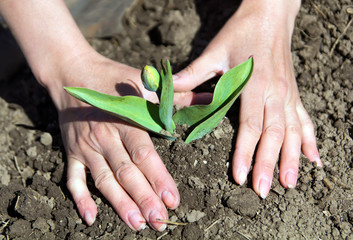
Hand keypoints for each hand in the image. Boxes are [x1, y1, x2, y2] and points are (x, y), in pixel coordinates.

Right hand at [0, 0, 206, 229]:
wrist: (72, 71)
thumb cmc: (114, 78)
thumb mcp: (145, 82)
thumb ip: (177, 95)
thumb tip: (209, 99)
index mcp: (125, 120)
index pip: (144, 154)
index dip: (159, 177)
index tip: (172, 200)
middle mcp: (105, 136)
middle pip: (126, 173)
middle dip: (144, 199)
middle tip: (159, 222)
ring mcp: (86, 146)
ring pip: (104, 180)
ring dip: (119, 203)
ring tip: (136, 224)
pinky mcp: (71, 151)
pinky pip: (73, 178)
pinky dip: (80, 198)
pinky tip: (91, 217)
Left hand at [173, 0, 321, 197]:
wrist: (270, 15)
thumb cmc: (240, 32)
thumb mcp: (213, 52)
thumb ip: (192, 74)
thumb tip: (167, 91)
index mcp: (254, 84)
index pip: (251, 125)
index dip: (245, 152)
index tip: (241, 177)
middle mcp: (275, 92)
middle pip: (275, 134)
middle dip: (269, 164)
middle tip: (262, 191)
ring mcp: (289, 94)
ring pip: (294, 132)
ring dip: (292, 160)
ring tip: (288, 185)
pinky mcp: (294, 94)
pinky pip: (306, 121)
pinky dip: (311, 142)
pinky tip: (314, 161)